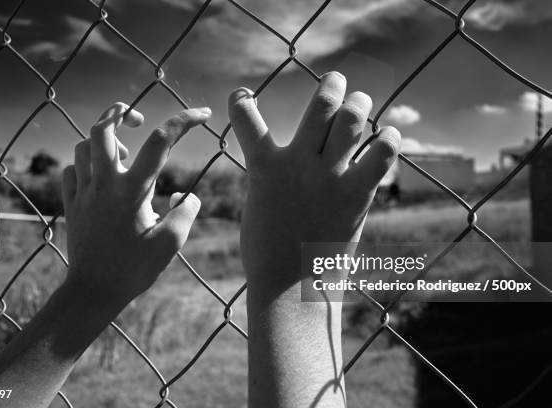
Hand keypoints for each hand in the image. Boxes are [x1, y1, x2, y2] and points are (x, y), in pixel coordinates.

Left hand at [61, 103, 210, 307]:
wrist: (93, 291)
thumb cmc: (134, 270)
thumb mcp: (172, 242)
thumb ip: (187, 211)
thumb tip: (187, 195)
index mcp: (133, 190)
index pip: (161, 141)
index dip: (184, 121)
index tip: (202, 114)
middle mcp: (105, 184)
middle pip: (102, 129)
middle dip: (120, 112)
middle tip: (138, 119)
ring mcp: (84, 192)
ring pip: (83, 147)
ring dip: (104, 141)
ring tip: (125, 155)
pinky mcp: (71, 204)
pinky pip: (72, 170)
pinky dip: (86, 164)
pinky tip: (101, 177)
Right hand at [228, 71, 399, 289]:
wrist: (290, 291)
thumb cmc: (267, 255)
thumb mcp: (258, 208)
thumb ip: (268, 180)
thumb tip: (276, 167)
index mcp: (265, 168)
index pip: (247, 121)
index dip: (240, 103)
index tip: (240, 96)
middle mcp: (298, 164)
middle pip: (322, 106)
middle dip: (331, 86)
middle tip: (335, 80)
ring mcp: (329, 178)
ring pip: (352, 120)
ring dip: (359, 104)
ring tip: (361, 101)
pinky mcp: (355, 196)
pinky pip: (381, 155)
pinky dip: (387, 141)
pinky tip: (388, 137)